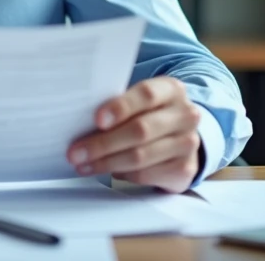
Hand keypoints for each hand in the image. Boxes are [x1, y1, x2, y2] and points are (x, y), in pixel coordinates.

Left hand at [67, 77, 201, 192]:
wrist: (181, 136)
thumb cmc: (149, 114)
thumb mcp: (139, 102)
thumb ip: (118, 105)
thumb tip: (79, 119)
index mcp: (171, 89)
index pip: (146, 95)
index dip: (120, 107)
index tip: (97, 120)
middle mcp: (185, 115)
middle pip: (140, 130)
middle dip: (103, 143)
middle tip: (75, 152)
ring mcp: (188, 143)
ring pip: (140, 156)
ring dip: (106, 163)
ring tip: (83, 165)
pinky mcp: (185, 169)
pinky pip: (146, 175)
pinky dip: (123, 174)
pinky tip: (109, 171)